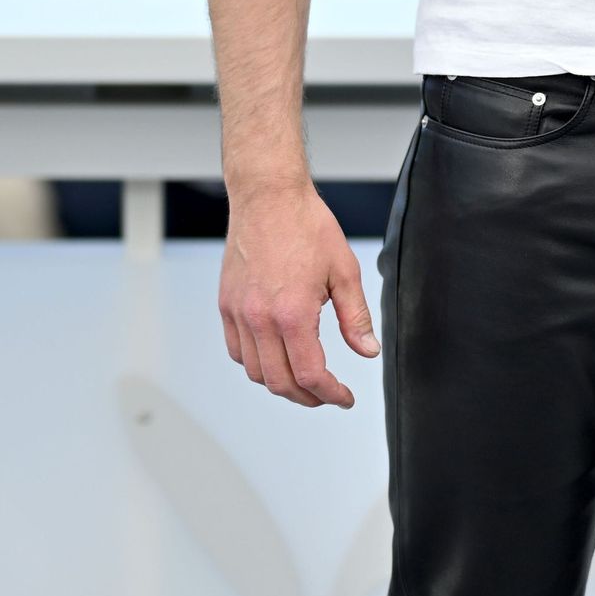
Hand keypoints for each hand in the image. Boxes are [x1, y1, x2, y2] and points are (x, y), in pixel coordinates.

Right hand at [219, 180, 379, 407]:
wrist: (268, 197)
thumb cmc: (306, 226)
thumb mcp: (344, 271)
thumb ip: (355, 317)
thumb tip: (367, 351)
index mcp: (292, 313)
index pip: (310, 374)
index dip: (330, 394)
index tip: (344, 398)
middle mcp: (259, 318)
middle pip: (280, 382)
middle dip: (307, 397)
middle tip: (327, 395)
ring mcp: (238, 312)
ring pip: (255, 371)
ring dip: (280, 383)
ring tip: (304, 379)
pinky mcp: (226, 304)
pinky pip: (236, 350)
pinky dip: (255, 364)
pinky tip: (276, 357)